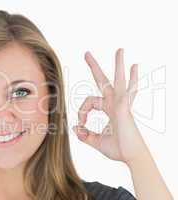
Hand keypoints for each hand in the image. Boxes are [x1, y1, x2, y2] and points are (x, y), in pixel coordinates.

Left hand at [72, 48, 147, 163]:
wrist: (131, 157)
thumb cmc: (118, 148)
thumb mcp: (96, 141)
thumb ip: (85, 135)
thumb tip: (75, 127)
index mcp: (109, 108)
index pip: (89, 102)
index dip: (81, 112)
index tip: (80, 124)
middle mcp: (115, 102)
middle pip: (103, 80)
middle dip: (94, 67)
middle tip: (86, 53)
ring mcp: (121, 103)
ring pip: (118, 79)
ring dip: (118, 64)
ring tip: (119, 50)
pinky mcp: (124, 107)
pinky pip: (128, 91)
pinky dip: (132, 79)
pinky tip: (135, 66)